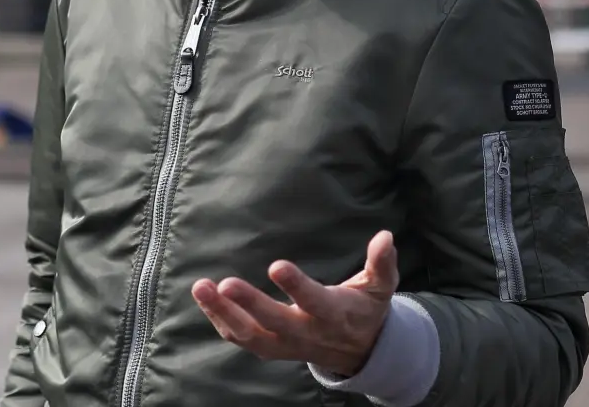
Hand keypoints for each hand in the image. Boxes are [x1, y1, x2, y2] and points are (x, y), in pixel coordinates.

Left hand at [191, 230, 398, 377]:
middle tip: (226, 283)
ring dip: (223, 313)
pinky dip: (221, 321)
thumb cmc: (366, 309)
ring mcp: (286, 344)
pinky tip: (205, 299)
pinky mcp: (272, 348)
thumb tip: (386, 236)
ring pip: (251, 336)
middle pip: (275, 322)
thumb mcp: (380, 288)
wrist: (360, 352)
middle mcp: (307, 332)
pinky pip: (242, 339)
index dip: (296, 286)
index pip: (314, 301)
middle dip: (250, 304)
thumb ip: (382, 264)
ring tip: (201, 287)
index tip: (276, 265)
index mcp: (334, 314)